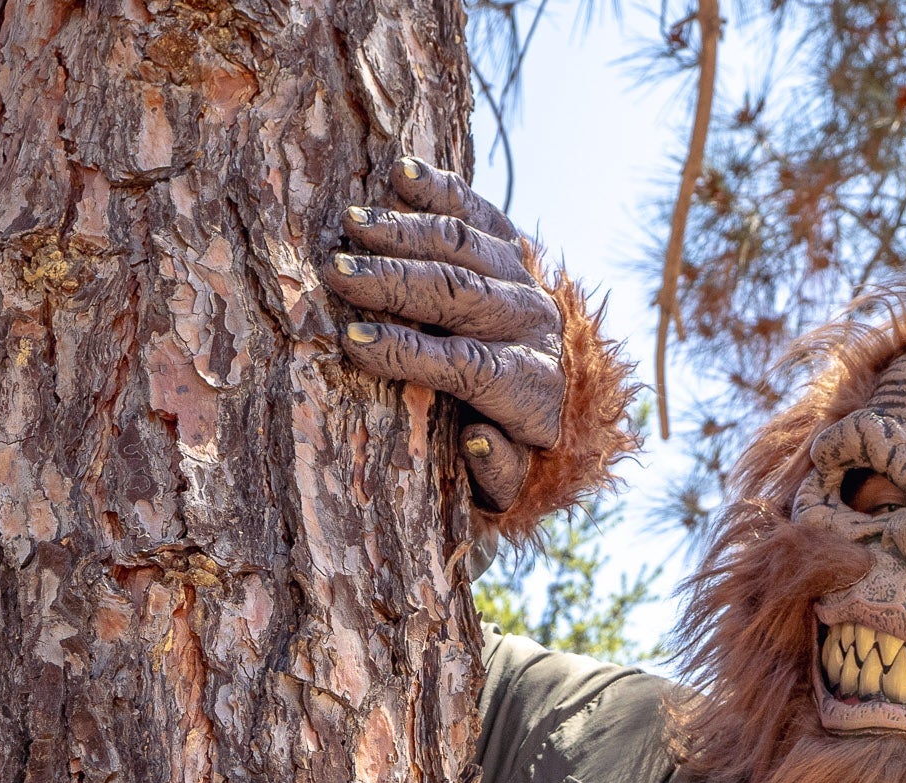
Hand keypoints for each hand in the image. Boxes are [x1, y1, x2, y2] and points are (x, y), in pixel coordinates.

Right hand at [329, 157, 564, 514]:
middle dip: (395, 283)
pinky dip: (443, 190)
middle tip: (337, 272)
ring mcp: (528, 281)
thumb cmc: (518, 450)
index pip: (467, 363)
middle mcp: (534, 326)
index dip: (409, 353)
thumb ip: (499, 474)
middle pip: (460, 295)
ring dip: (406, 232)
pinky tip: (401, 174)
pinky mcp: (520, 250)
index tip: (353, 343)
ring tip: (352, 224)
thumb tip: (478, 438)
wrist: (568, 402)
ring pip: (466, 246)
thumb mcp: (513, 486)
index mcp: (531, 388)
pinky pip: (482, 212)